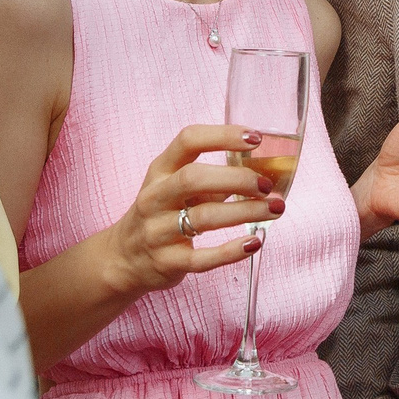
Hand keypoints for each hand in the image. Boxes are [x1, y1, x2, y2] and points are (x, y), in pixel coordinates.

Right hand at [104, 124, 281, 297]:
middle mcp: (155, 197)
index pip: (188, 140)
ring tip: (275, 209)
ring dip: (245, 212)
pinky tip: (255, 242)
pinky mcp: (167, 262)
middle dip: (237, 179)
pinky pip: (202, 258)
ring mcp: (157, 231)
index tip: (257, 138)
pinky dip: (231, 251)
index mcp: (160, 170)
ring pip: (203, 218)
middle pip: (193, 178)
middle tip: (267, 185)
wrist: (123, 258)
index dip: (223, 136)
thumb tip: (260, 170)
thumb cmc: (161, 213)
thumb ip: (210, 178)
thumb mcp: (173, 187)